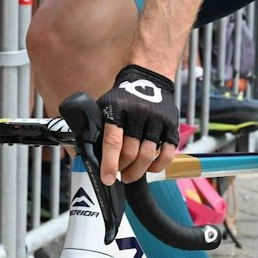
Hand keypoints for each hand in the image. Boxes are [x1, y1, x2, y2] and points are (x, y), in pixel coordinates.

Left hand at [99, 63, 178, 184]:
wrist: (148, 78)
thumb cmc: (122, 98)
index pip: (113, 141)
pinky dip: (157, 166)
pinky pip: (167, 154)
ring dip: (137, 171)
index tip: (107, 179)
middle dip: (122, 168)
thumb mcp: (104, 105)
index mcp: (117, 109)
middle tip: (118, 174)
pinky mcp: (171, 125)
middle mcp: (139, 114)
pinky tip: (149, 168)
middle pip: (130, 152)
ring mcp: (157, 120)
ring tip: (130, 175)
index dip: (109, 163)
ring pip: (147, 155)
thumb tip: (86, 156)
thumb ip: (97, 128)